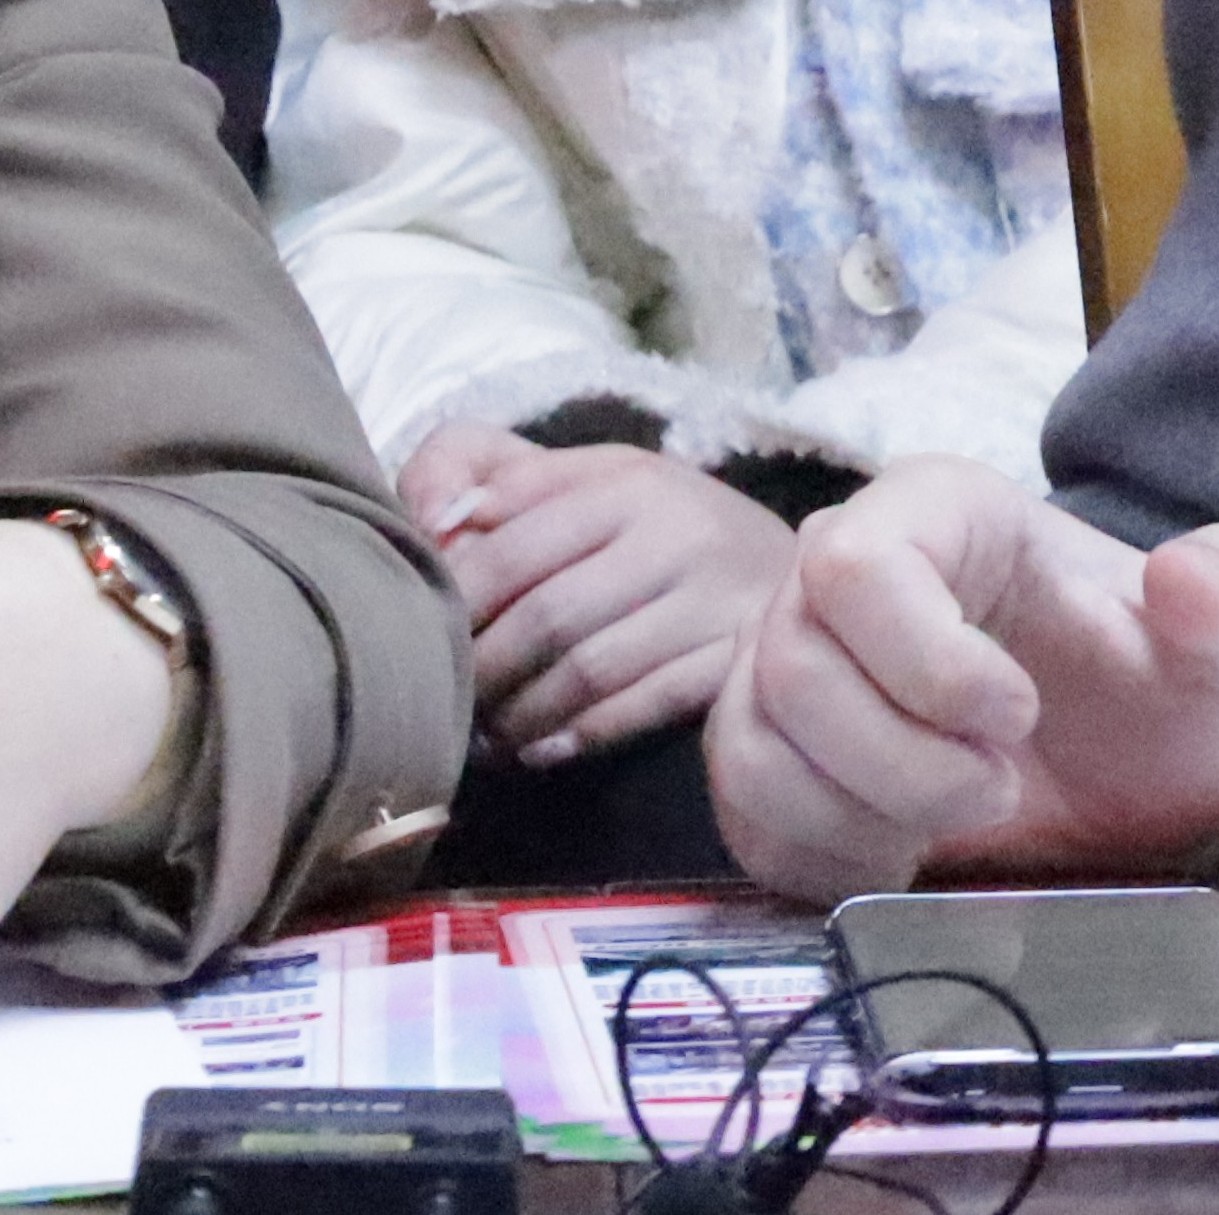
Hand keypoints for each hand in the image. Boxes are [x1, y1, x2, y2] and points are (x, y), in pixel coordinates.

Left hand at [410, 435, 795, 765]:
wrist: (798, 573)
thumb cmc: (657, 527)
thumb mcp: (587, 476)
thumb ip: (491, 471)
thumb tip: (432, 518)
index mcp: (630, 482)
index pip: (511, 549)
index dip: (452, 604)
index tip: (420, 638)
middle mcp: (681, 534)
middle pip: (547, 618)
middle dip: (481, 672)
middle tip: (446, 704)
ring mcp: (717, 602)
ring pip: (590, 672)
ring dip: (521, 715)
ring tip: (485, 735)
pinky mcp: (740, 662)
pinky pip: (644, 708)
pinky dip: (582, 735)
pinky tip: (543, 748)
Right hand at [707, 457, 1218, 902]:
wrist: (1153, 786)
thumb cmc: (1181, 690)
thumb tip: (1185, 578)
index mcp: (941, 511)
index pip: (857, 564)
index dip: (926, 660)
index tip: (1019, 717)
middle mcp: (838, 577)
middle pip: (793, 665)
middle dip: (903, 759)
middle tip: (1001, 789)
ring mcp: (791, 669)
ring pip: (753, 747)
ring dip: (861, 812)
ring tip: (960, 826)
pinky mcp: (776, 764)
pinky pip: (746, 818)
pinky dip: (824, 856)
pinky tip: (908, 860)